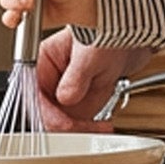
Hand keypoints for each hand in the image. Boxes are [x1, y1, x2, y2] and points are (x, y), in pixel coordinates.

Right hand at [36, 29, 152, 131]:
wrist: (132, 38)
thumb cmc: (108, 33)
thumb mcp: (92, 52)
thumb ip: (77, 75)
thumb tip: (65, 97)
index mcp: (43, 60)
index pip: (32, 92)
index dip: (44, 111)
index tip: (61, 123)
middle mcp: (50, 78)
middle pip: (43, 112)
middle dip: (63, 126)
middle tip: (83, 130)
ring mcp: (63, 93)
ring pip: (60, 123)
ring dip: (79, 131)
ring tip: (98, 128)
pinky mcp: (78, 103)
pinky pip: (77, 124)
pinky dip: (89, 130)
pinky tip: (102, 127)